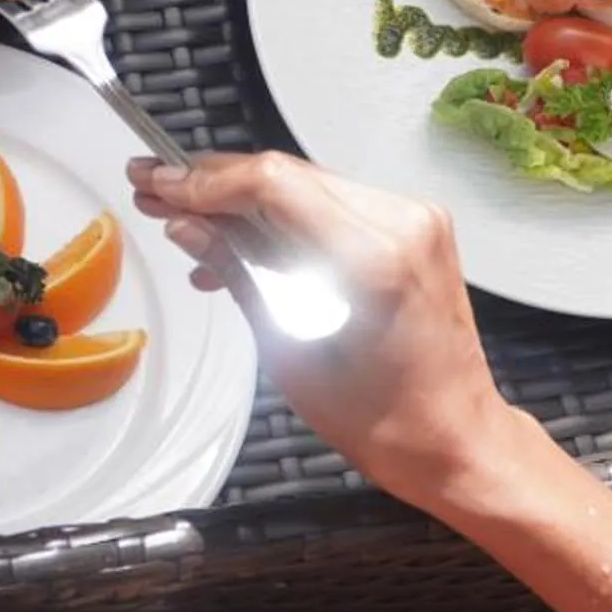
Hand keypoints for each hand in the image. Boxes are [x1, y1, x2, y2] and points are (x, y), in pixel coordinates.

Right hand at [130, 151, 518, 514]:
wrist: (454, 437)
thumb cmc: (387, 419)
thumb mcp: (291, 350)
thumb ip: (239, 274)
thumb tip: (190, 227)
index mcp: (374, 257)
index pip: (273, 183)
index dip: (204, 179)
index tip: (159, 183)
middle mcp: (403, 224)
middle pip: (288, 174)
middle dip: (216, 184)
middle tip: (158, 191)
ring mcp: (416, 220)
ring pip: (308, 184)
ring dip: (246, 201)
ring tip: (190, 221)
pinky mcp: (416, 227)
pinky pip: (336, 204)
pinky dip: (286, 217)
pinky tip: (243, 243)